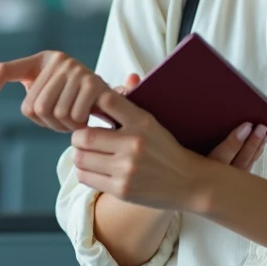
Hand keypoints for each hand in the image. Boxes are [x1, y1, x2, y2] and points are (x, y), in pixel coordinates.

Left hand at [0, 51, 112, 131]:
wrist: (117, 102)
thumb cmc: (78, 102)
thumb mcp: (53, 95)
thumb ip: (29, 98)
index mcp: (41, 60)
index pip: (3, 71)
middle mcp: (57, 59)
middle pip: (32, 106)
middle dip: (46, 123)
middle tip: (62, 124)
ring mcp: (76, 68)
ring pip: (51, 113)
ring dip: (62, 127)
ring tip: (75, 122)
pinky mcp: (92, 82)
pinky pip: (71, 116)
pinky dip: (77, 126)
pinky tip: (86, 122)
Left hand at [70, 86, 266, 210]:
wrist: (188, 182)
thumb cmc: (165, 149)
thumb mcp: (154, 123)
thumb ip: (134, 103)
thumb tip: (130, 77)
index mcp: (143, 121)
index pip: (106, 101)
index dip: (91, 103)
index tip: (90, 111)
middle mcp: (134, 144)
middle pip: (83, 135)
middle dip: (78, 137)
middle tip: (83, 138)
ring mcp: (127, 168)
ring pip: (80, 158)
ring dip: (80, 155)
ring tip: (89, 154)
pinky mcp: (122, 189)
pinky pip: (85, 177)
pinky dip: (85, 172)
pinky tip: (95, 170)